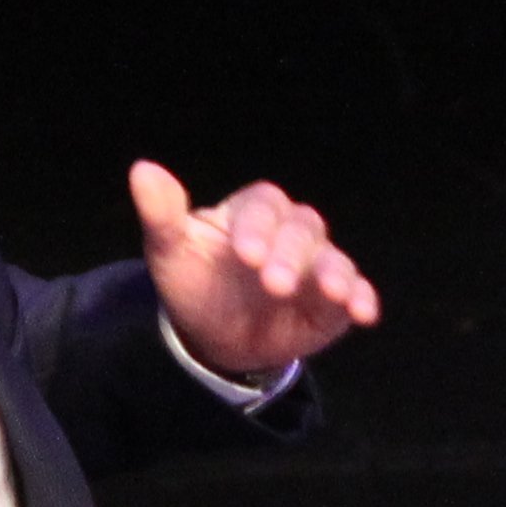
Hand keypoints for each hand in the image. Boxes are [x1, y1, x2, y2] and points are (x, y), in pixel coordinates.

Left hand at [133, 161, 381, 383]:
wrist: (213, 336)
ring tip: (330, 293)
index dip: (258, 226)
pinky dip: (363, 299)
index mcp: (253, 213)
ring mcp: (316, 265)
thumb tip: (142, 170)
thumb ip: (162, 213)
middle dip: (290, 255)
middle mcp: (290, 232)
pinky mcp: (336, 299)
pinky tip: (362, 312)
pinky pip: (356, 292)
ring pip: (333, 258)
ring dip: (334, 274)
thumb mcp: (171, 251)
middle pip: (303, 230)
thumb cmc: (195, 283)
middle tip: (272, 284)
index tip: (243, 254)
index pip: (264, 206)